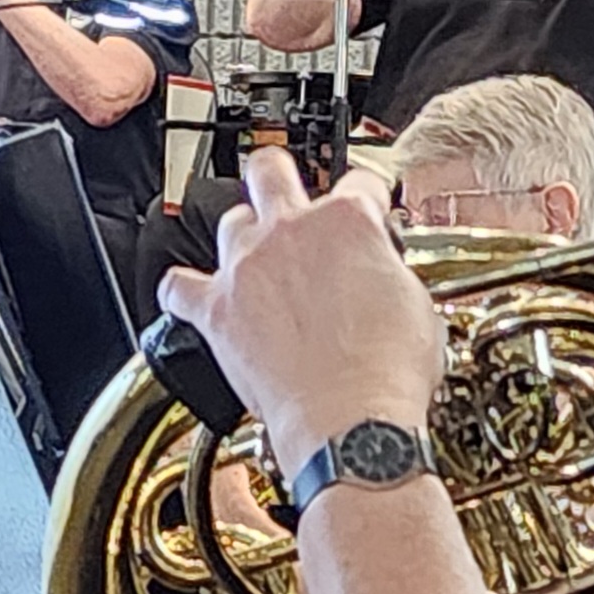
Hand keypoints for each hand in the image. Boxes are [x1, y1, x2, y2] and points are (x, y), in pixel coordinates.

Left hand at [158, 150, 443, 480]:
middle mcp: (291, 230)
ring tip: (254, 257)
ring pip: (229, 223)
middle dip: (280, 174)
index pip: (359, 184)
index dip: (366, 196)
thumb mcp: (416, 305)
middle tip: (286, 188)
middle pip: (270, 170)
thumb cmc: (386, 374)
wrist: (351, 423)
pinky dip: (183, 291)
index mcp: (350, 221)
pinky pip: (178, 288)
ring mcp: (249, 267)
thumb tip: (379, 275)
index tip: (366, 207)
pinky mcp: (216, 310)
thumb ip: (388, 271)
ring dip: (242, 237)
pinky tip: (190, 295)